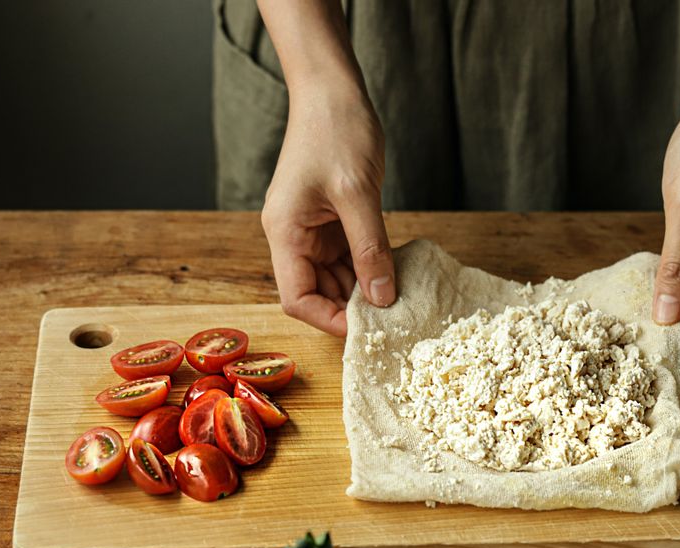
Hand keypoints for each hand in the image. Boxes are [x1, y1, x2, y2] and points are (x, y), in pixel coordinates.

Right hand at [261, 84, 394, 336]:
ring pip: (333, 279)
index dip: (328, 319)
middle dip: (349, 307)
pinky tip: (391, 272)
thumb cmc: (336, 130)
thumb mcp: (358, 194)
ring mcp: (310, 231)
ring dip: (361, 290)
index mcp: (285, 233)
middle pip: (314, 293)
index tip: (366, 326)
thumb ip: (370, 249)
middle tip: (389, 314)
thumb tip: (382, 299)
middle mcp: (292, 237)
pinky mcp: (329, 223)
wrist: (332, 89)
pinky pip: (346, 259)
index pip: (296, 298)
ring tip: (394, 295)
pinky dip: (367, 269)